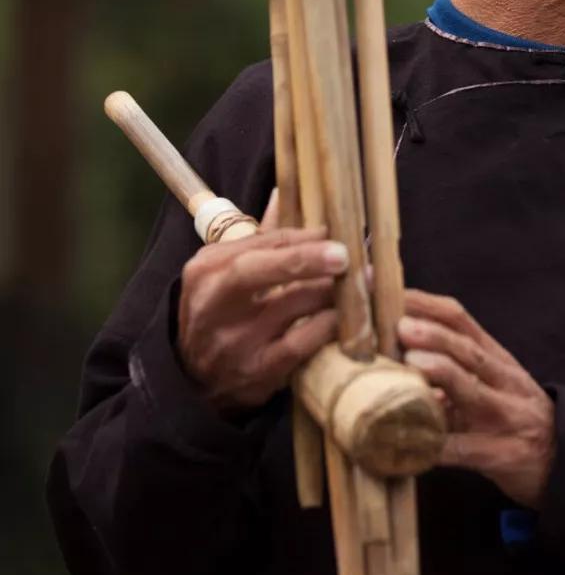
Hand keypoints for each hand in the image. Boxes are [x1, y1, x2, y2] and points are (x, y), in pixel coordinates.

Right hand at [178, 194, 346, 412]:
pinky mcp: (255, 372)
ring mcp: (233, 340)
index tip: (334, 231)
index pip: (259, 243)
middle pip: (260, 269)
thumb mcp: (225, 273)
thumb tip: (285, 192)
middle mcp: (214, 302)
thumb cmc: (220, 315)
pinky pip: (300, 345)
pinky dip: (327, 328)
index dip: (302, 236)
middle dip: (306, 258)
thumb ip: (260, 237)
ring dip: (332, 291)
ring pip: (291, 305)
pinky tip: (346, 318)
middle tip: (346, 254)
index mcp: (207, 269)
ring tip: (362, 282)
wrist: (193, 382)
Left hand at [398, 289, 555, 508]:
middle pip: (469, 351)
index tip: (389, 293)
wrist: (563, 457)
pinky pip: (468, 449)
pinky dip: (441, 445)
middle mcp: (503, 381)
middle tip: (401, 326)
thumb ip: (451, 366)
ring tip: (413, 363)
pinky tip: (416, 442)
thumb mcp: (490, 381)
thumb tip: (393, 352)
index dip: (424, 304)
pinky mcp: (504, 454)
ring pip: (474, 391)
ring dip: (443, 374)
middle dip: (434, 336)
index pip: (459, 319)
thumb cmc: (513, 413)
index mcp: (494, 357)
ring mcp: (506, 416)